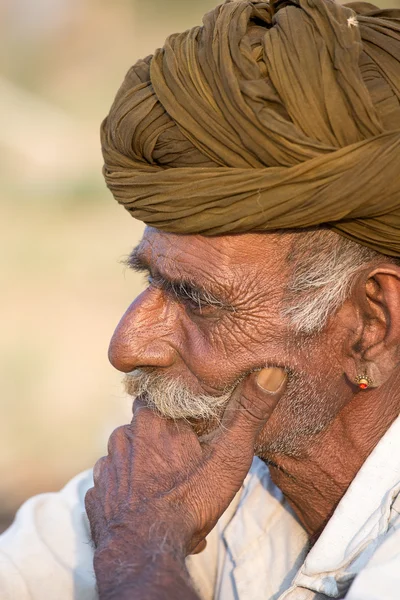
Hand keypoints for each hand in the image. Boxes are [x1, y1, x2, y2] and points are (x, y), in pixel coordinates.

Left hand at [85, 367, 285, 595]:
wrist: (145, 551)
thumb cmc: (189, 502)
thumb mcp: (229, 457)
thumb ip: (249, 414)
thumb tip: (271, 371)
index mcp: (154, 419)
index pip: (161, 399)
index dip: (177, 413)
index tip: (191, 430)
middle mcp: (124, 435)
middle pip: (146, 428)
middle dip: (163, 445)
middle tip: (186, 470)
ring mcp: (106, 465)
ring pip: (129, 456)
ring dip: (145, 470)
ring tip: (169, 493)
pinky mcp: (94, 494)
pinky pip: (112, 484)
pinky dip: (126, 493)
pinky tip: (145, 508)